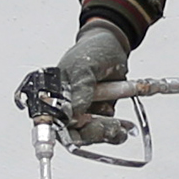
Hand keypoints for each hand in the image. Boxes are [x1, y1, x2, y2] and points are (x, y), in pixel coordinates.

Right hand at [51, 22, 132, 146]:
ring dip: (108, 131)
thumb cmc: (92, 51)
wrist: (113, 45)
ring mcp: (84, 112)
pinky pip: (107, 130)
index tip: (82, 125)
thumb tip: (73, 112)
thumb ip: (80, 89)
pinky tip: (126, 128)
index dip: (65, 128)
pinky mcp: (100, 115)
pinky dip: (118, 130)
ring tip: (122, 126)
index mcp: (53, 95)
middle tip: (109, 126)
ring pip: (92, 133)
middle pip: (73, 132)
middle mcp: (66, 106)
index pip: (52, 120)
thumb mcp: (84, 66)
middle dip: (93, 131)